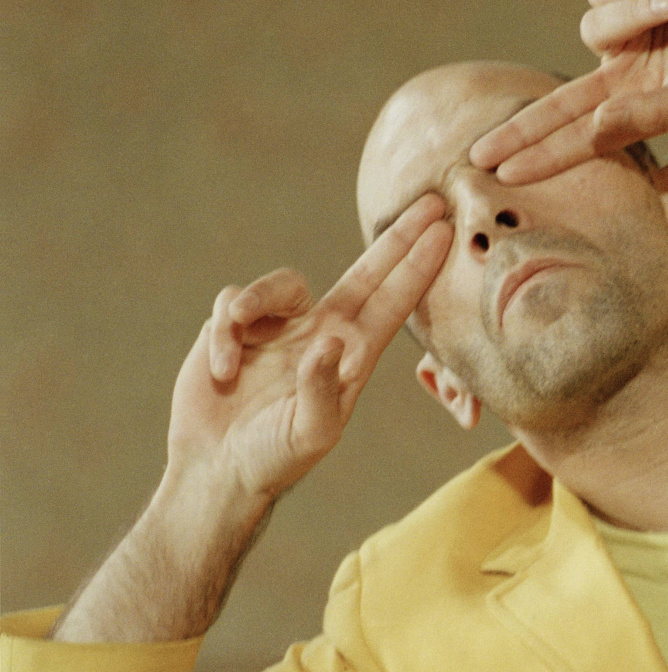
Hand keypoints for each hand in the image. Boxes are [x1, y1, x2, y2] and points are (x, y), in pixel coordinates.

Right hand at [168, 194, 450, 507]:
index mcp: (349, 358)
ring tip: (235, 342)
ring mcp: (279, 329)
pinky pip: (232, 304)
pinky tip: (221, 371)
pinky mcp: (235, 327)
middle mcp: (321, 334)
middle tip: (432, 203)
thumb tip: (328, 342)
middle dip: (397, 239)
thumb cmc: (273, 458)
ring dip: (256, 303)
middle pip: (364, 274)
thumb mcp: (309, 433)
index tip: (445, 234)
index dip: (417, 268)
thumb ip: (322, 389)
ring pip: (280, 283)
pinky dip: (223, 335)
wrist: (218, 468)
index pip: (392, 304)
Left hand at [470, 0, 667, 183]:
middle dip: (521, 130)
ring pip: (589, 28)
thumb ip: (650, 115)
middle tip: (479, 157)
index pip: (583, 139)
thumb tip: (597, 129)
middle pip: (556, 106)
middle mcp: (622, 75)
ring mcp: (618, 32)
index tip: (505, 176)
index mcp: (641, 108)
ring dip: (633, 12)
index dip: (545, 158)